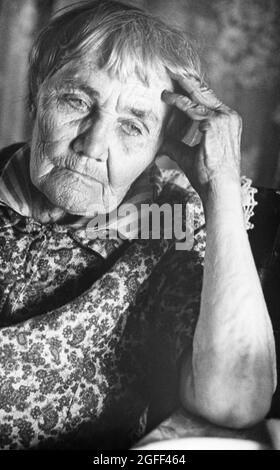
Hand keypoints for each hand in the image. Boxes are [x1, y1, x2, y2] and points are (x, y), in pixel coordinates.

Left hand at [160, 74, 241, 202]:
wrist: (219, 187)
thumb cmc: (207, 175)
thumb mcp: (188, 155)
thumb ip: (175, 145)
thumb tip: (160, 142)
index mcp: (226, 121)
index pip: (208, 99)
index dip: (192, 89)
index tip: (179, 82)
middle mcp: (227, 116)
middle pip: (204, 92)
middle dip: (187, 79)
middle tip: (171, 68)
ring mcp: (222, 119)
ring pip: (197, 96)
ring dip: (180, 85)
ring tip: (167, 74)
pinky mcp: (214, 124)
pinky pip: (190, 108)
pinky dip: (177, 101)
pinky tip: (165, 97)